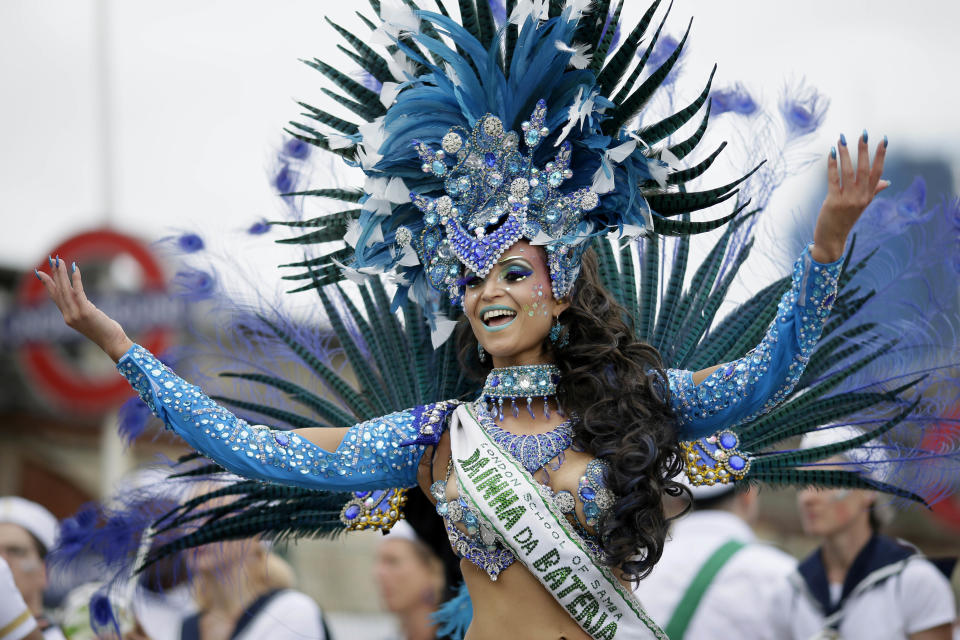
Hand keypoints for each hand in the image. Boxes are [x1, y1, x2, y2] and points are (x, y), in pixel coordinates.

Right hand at [35, 257, 132, 361]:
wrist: (113, 342)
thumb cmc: (104, 329)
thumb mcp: (89, 314)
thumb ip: (81, 305)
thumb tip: (77, 291)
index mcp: (67, 317)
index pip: (55, 297)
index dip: (48, 284)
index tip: (41, 273)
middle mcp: (68, 316)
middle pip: (59, 291)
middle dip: (55, 275)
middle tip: (53, 260)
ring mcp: (76, 315)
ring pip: (66, 290)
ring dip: (62, 274)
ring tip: (60, 261)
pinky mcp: (86, 312)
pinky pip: (78, 293)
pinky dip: (76, 280)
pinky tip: (75, 269)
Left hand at [811, 131, 888, 262]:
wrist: (832, 239)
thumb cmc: (845, 220)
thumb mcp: (861, 206)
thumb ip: (873, 192)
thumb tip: (887, 182)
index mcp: (868, 196)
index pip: (878, 172)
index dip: (881, 156)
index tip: (883, 140)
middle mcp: (861, 197)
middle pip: (865, 169)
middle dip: (864, 150)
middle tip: (863, 134)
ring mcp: (848, 200)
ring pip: (848, 172)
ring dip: (845, 154)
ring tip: (842, 140)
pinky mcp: (833, 202)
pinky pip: (833, 179)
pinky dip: (832, 165)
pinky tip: (831, 154)